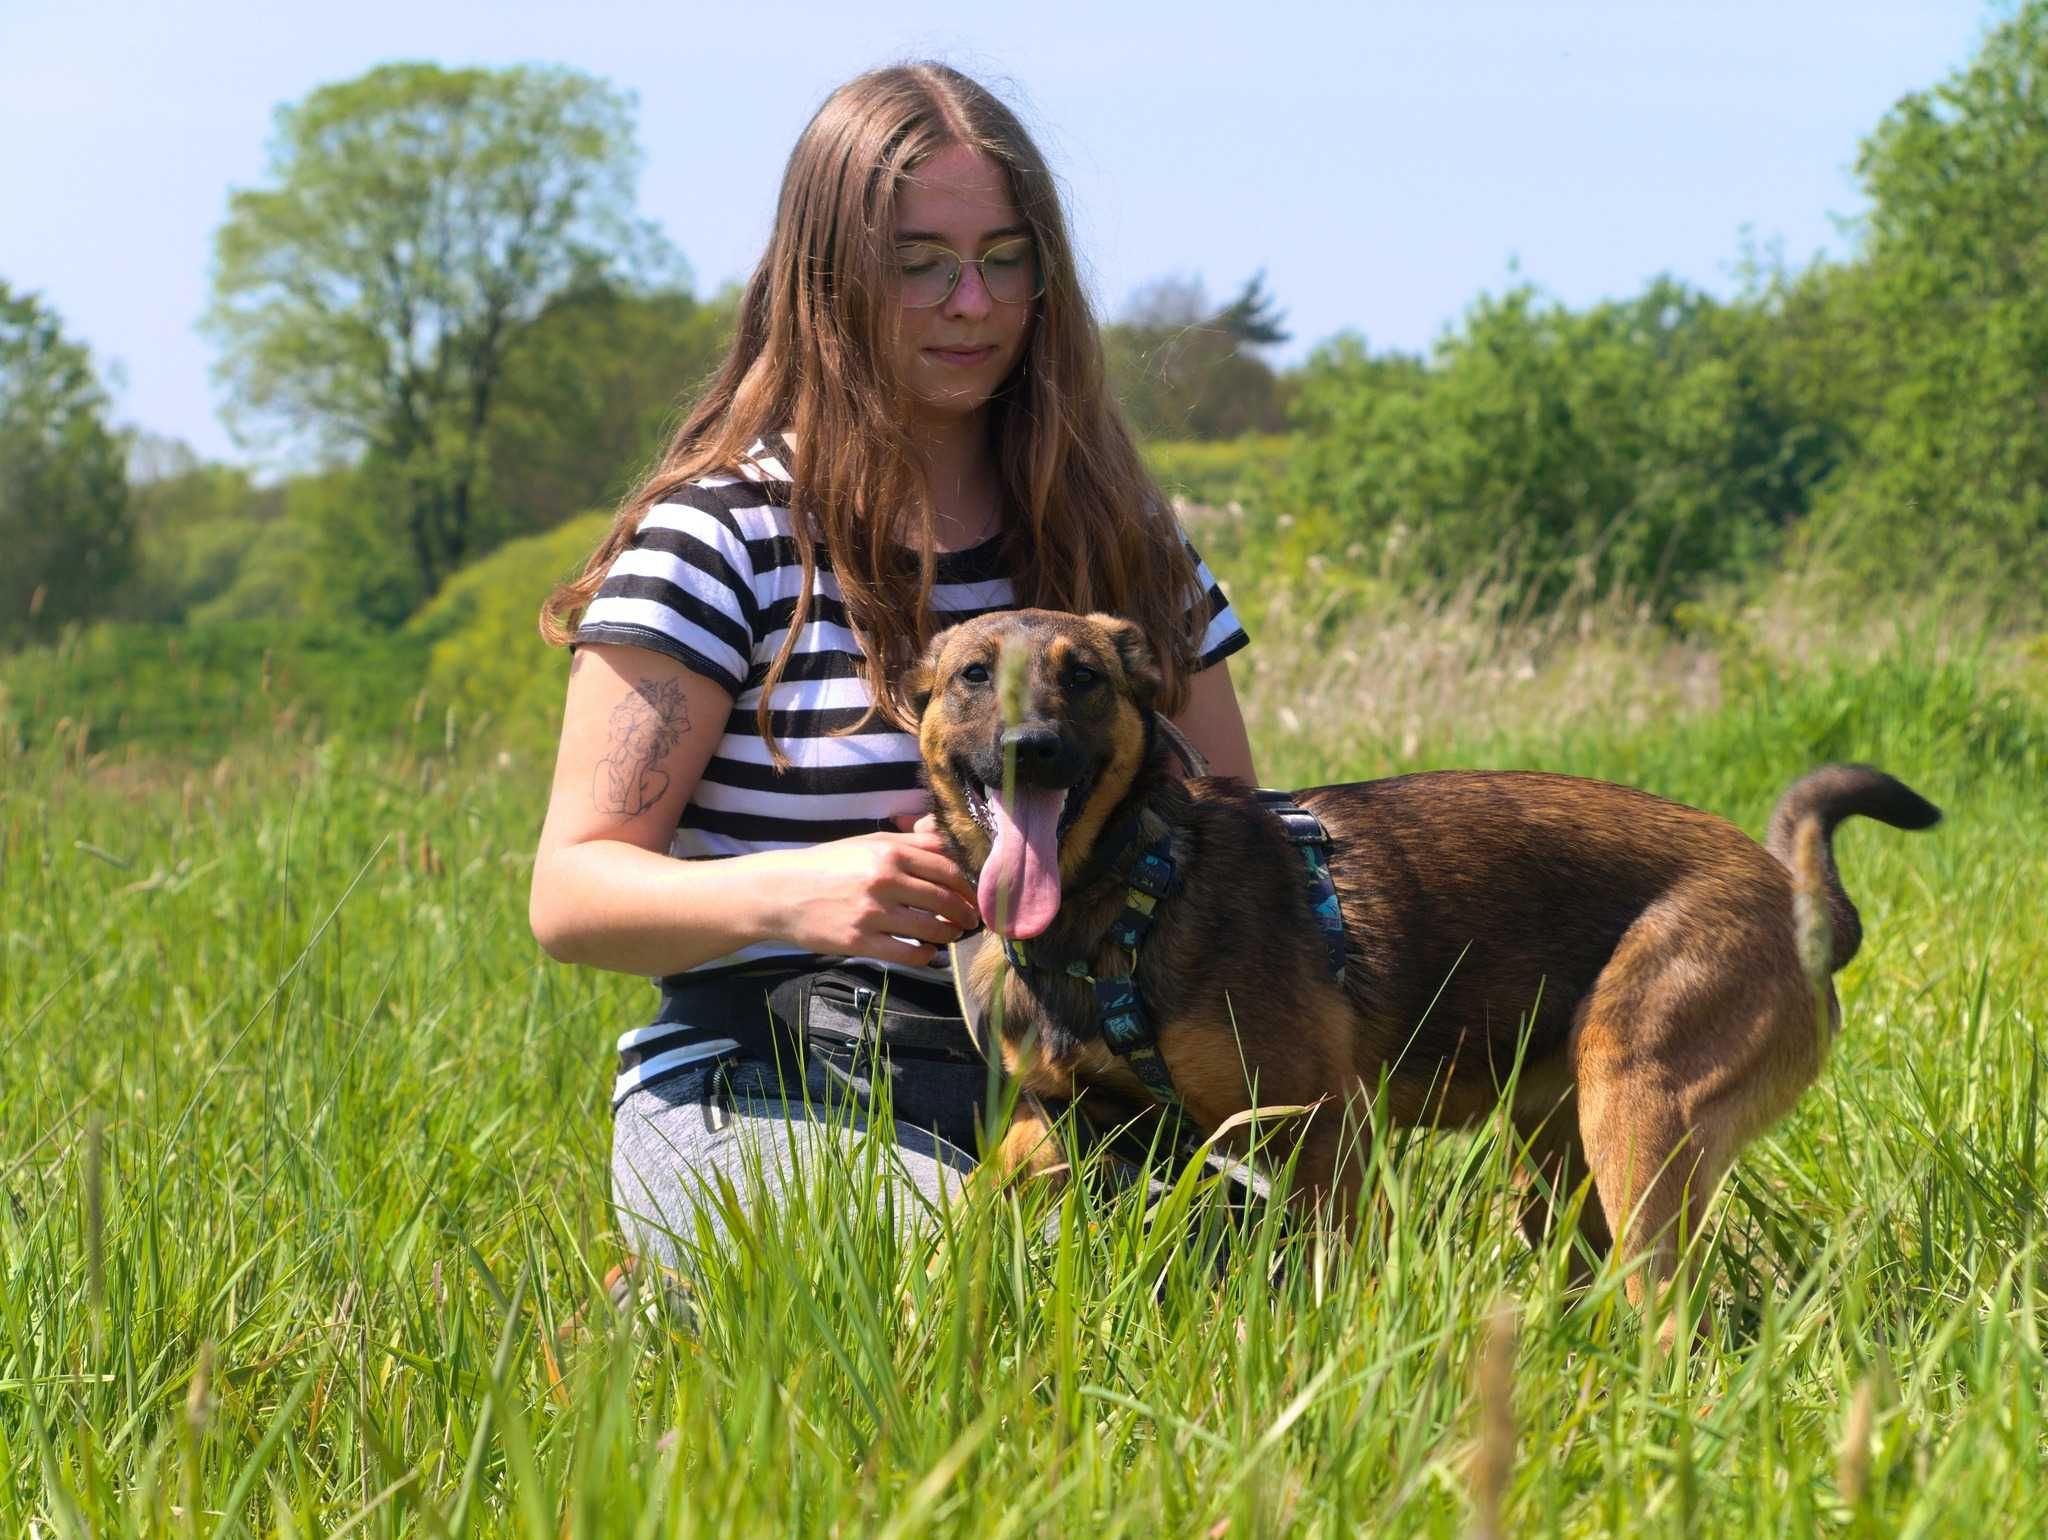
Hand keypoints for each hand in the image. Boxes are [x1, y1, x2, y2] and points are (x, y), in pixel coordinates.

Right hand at [762, 825, 980, 967]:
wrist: (781, 892)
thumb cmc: (829, 864)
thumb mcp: (868, 842)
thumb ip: (910, 842)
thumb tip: (949, 841)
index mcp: (889, 852)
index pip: (947, 869)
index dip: (968, 886)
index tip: (974, 896)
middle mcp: (884, 880)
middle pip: (944, 900)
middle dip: (964, 913)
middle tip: (970, 921)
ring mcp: (872, 913)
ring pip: (931, 929)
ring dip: (948, 935)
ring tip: (950, 936)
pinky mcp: (860, 941)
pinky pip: (908, 953)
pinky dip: (926, 956)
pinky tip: (927, 953)